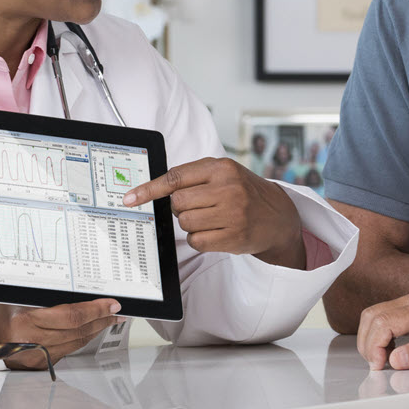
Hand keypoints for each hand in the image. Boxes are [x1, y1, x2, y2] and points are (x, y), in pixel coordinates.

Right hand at [0, 299, 124, 367]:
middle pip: (77, 332)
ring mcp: (31, 357)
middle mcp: (28, 344)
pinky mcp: (35, 365)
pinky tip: (91, 331)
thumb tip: (83, 291)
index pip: (71, 317)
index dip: (95, 310)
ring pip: (74, 343)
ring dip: (95, 331)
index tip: (111, 304)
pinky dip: (80, 340)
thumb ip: (44, 294)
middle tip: (117, 311)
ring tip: (110, 320)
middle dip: (102, 320)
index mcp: (22, 323)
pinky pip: (65, 351)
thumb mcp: (15, 294)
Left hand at [123, 157, 304, 267]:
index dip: (149, 189)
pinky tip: (216, 231)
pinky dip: (200, 238)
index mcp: (222, 168)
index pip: (176, 177)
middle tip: (199, 206)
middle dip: (180, 208)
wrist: (278, 216)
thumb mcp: (224, 174)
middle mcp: (228, 188)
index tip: (130, 198)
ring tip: (211, 218)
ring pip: (185, 223)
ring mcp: (232, 214)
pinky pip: (196, 241)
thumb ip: (194, 176)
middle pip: (177, 203)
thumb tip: (154, 189)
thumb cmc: (244, 192)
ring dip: (190, 224)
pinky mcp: (233, 237)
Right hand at [357, 291, 408, 370]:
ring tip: (381, 361)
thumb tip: (395, 359)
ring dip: (370, 339)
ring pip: (374, 314)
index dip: (374, 346)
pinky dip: (378, 335)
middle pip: (373, 315)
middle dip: (368, 343)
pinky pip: (384, 317)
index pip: (383, 322)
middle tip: (376, 366)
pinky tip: (388, 352)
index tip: (379, 366)